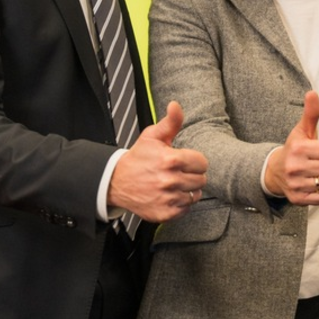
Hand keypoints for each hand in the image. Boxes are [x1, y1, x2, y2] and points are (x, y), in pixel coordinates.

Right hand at [108, 101, 207, 222]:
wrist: (116, 182)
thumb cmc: (138, 158)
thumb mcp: (152, 136)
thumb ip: (170, 122)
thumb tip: (176, 105)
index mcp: (170, 160)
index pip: (202, 163)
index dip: (195, 161)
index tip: (185, 161)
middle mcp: (169, 180)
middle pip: (201, 180)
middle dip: (192, 175)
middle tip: (178, 173)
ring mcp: (167, 198)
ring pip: (195, 195)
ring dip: (187, 190)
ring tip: (174, 184)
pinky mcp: (164, 213)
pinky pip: (186, 209)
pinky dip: (181, 203)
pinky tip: (170, 195)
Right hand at [264, 90, 318, 204]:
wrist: (274, 171)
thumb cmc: (294, 149)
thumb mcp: (302, 130)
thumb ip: (311, 113)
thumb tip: (313, 92)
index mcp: (298, 148)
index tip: (317, 152)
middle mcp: (295, 166)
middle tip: (315, 164)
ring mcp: (295, 184)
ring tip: (314, 174)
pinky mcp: (297, 198)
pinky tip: (312, 185)